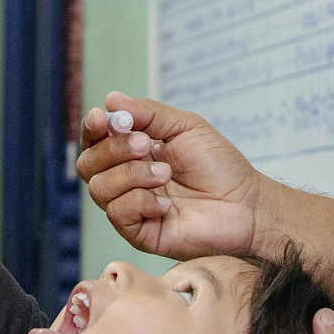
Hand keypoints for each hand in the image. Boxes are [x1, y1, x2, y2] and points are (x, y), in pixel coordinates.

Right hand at [76, 90, 271, 259]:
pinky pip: (117, 214)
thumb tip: (112, 100)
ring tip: (166, 174)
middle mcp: (125, 182)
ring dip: (132, 176)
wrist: (246, 204)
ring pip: (99, 189)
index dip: (92, 129)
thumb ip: (148, 113)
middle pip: (88, 165)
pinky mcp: (139, 234)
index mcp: (132, 154)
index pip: (95, 142)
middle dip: (113, 150)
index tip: (102, 118)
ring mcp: (131, 209)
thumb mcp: (185, 127)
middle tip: (146, 145)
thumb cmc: (220, 166)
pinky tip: (166, 204)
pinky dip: (140, 202)